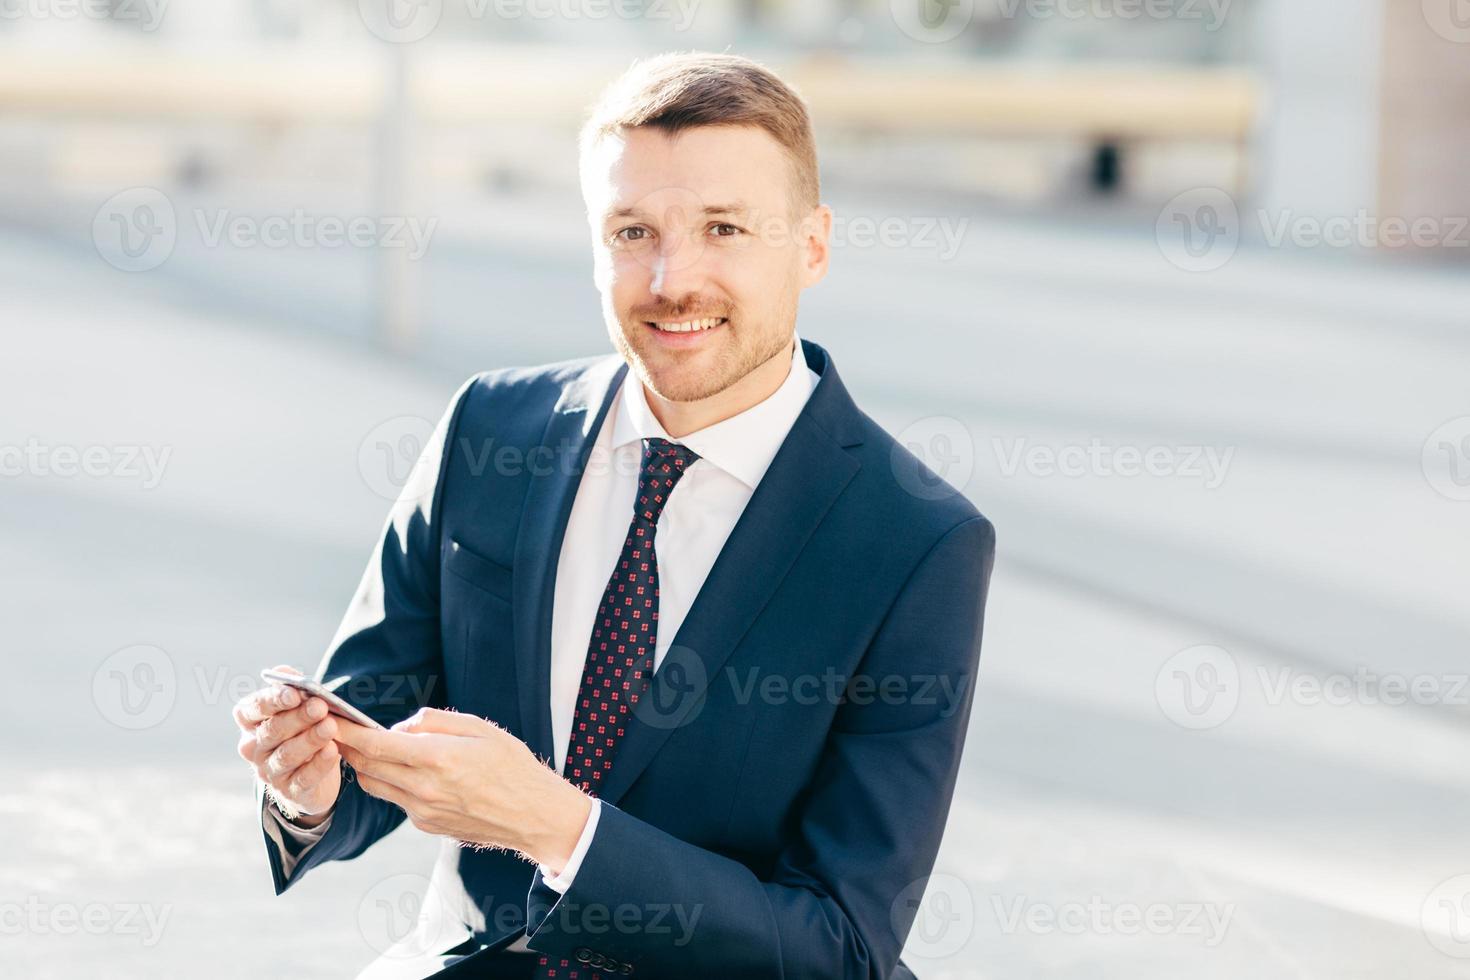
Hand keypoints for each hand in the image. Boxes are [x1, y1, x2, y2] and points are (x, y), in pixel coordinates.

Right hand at [234, 665, 341, 826]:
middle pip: (272, 731)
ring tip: (330, 727)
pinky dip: (319, 764)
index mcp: (251, 723)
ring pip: (286, 755)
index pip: (251, 709)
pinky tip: (333, 751)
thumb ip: (292, 688)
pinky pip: (303, 777)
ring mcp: (269, 772)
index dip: (271, 700)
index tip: (294, 693)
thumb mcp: (298, 709)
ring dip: (310, 739)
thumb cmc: (303, 730)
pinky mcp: (289, 791)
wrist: (313, 775)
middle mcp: (254, 748)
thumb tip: (286, 673)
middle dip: (297, 717)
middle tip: (320, 706)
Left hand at [334, 708, 591, 872]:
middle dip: (349, 747)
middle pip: (367, 766)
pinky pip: (397, 800)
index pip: (376, 744)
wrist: (533, 816)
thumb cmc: (513, 766)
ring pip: (376, 785)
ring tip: (372, 748)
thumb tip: (401, 726)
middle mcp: (424, 788)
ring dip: (368, 766)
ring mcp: (422, 811)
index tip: (332, 719)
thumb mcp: (481, 728)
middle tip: (340, 729)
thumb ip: (435, 722)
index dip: (348, 731)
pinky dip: (394, 782)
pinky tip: (410, 771)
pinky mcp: (426, 825)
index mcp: (438, 758)